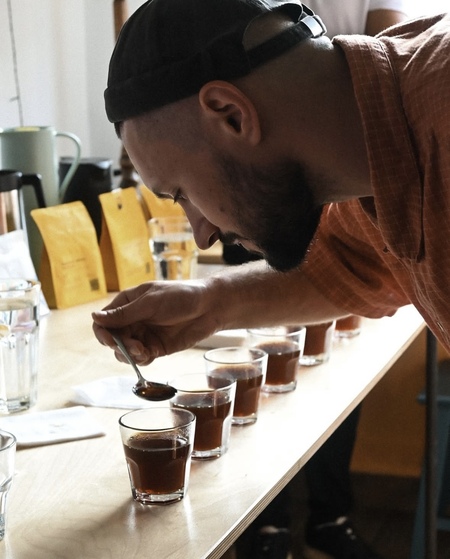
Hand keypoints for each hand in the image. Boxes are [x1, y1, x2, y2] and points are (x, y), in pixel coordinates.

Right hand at [92, 280, 217, 364]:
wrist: (210, 307)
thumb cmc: (181, 296)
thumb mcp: (151, 303)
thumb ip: (124, 314)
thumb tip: (94, 317)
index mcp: (128, 302)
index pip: (104, 320)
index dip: (102, 332)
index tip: (110, 340)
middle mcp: (133, 319)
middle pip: (112, 339)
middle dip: (119, 346)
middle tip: (134, 347)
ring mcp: (144, 334)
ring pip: (124, 352)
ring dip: (129, 355)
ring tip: (144, 351)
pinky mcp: (156, 347)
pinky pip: (141, 358)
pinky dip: (141, 360)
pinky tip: (150, 355)